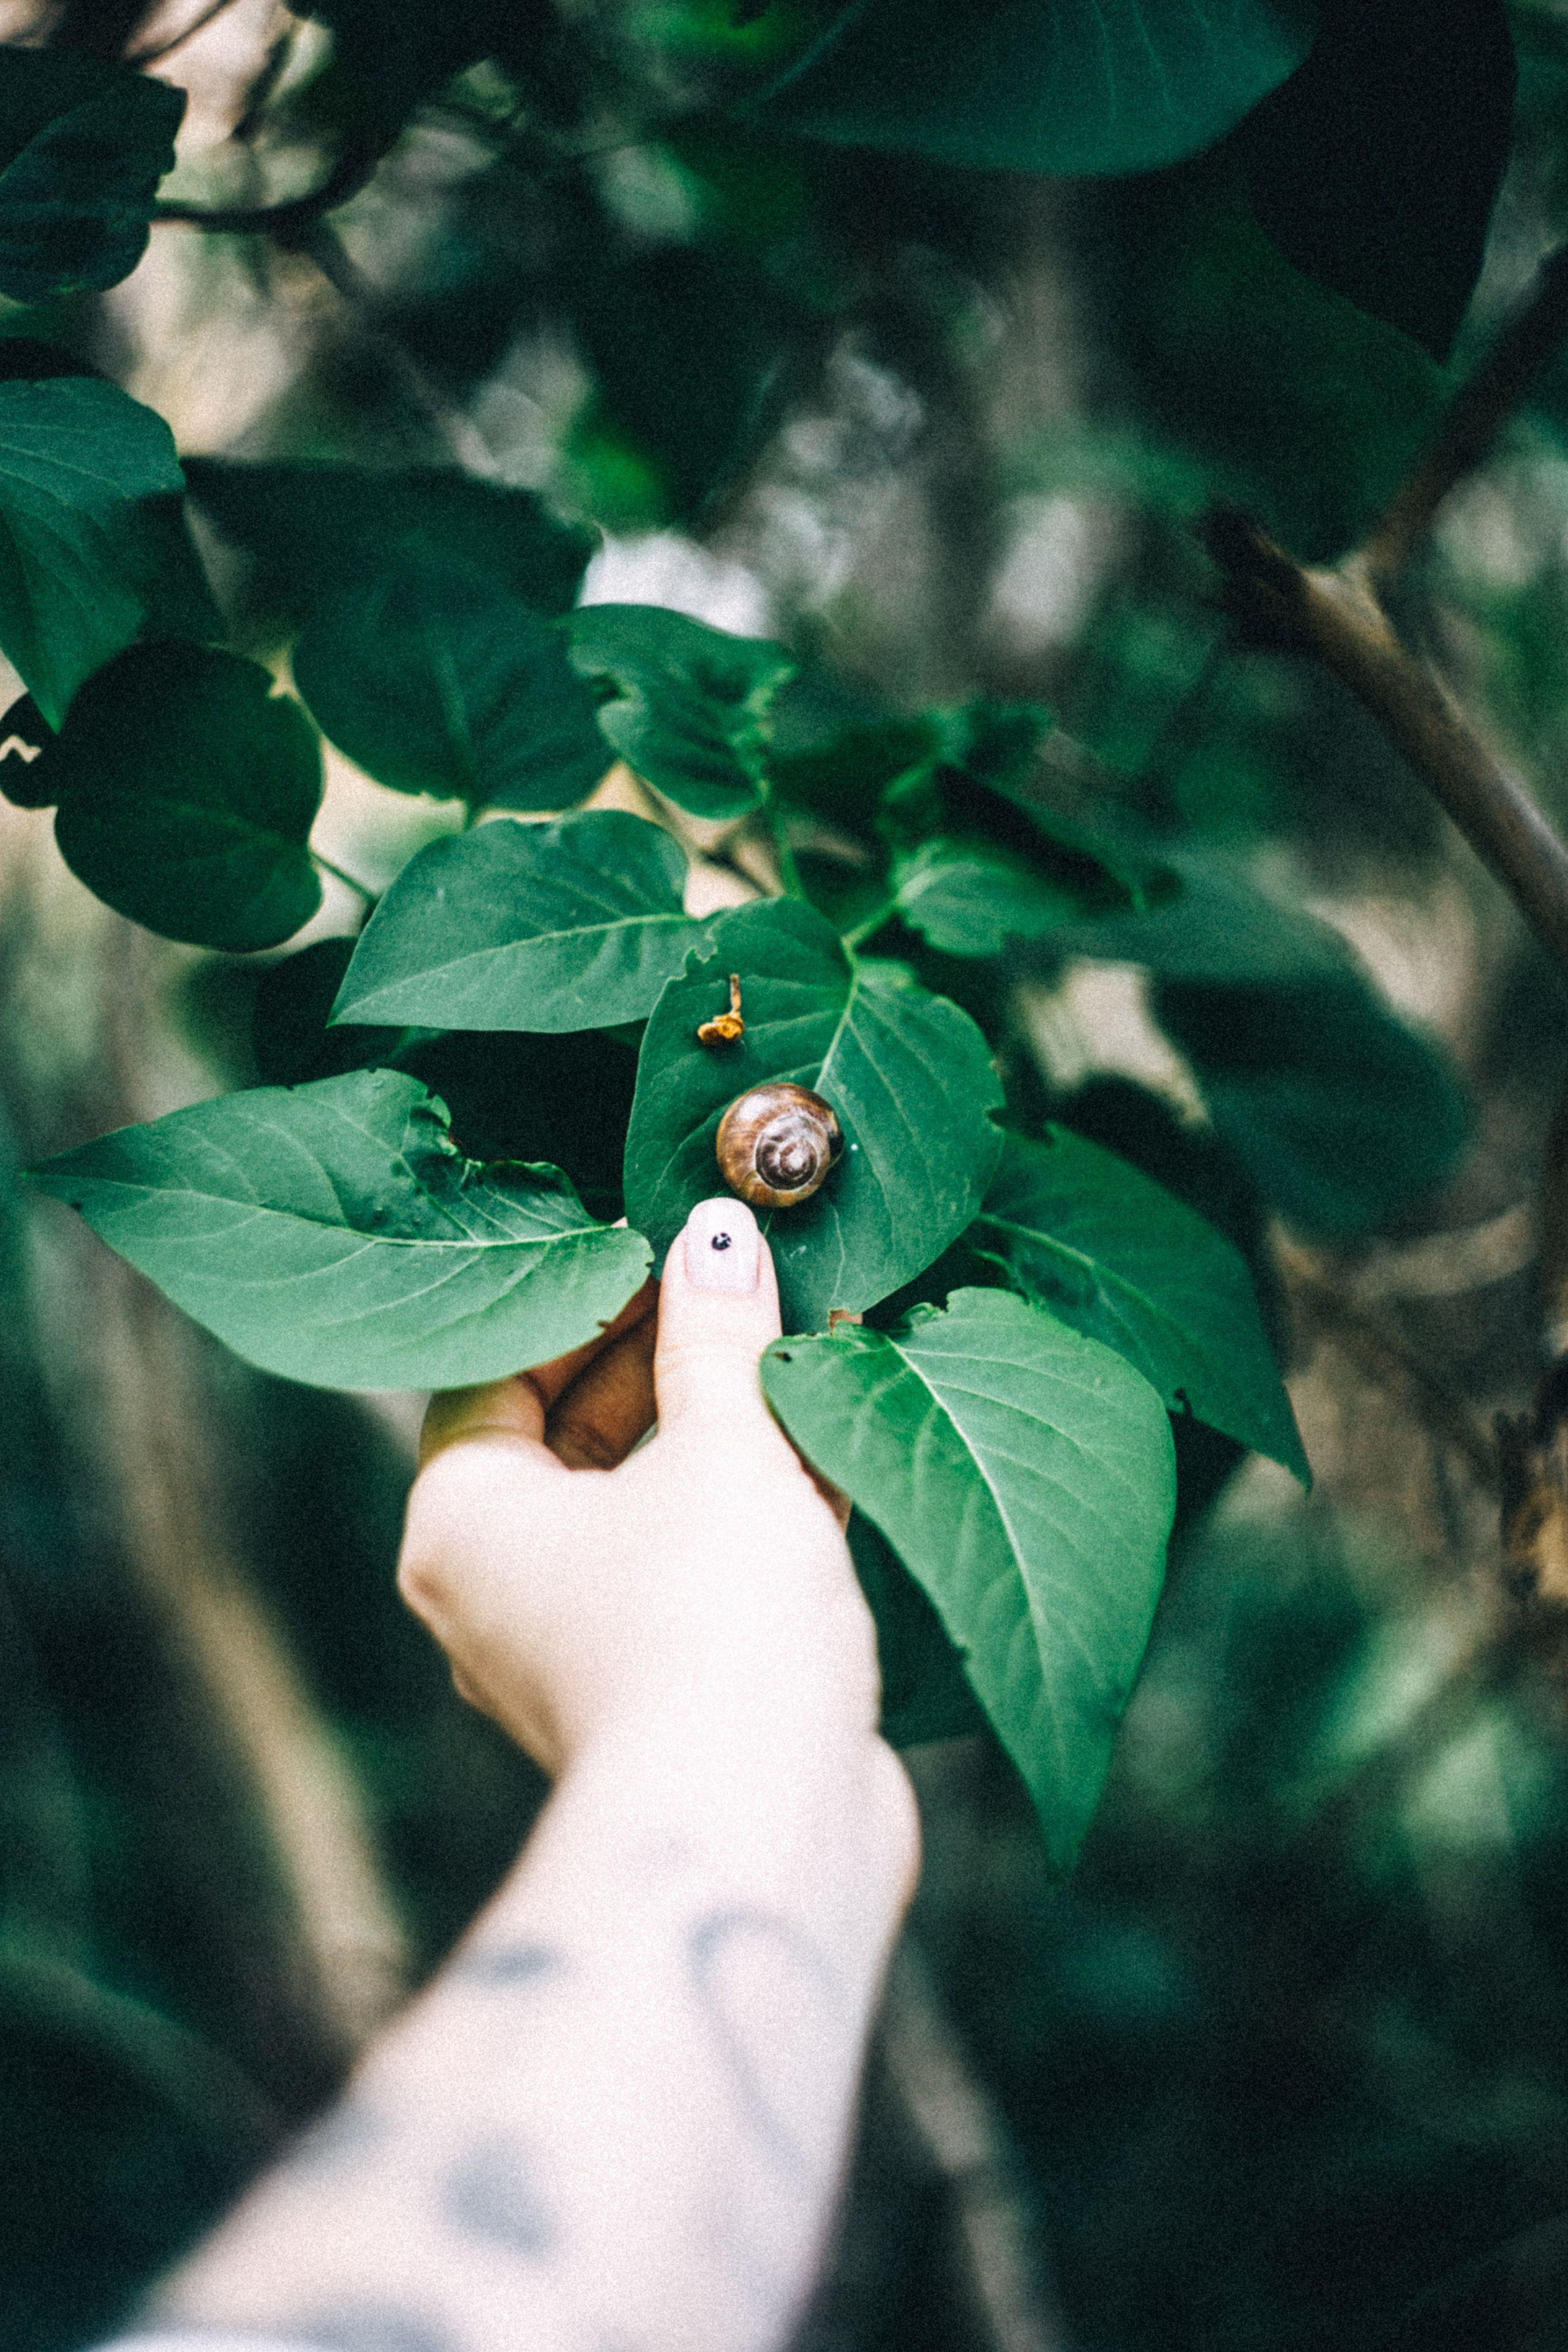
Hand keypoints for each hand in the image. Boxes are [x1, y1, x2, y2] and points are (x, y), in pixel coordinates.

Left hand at [398, 1198, 883, 1779]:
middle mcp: (502, 1591)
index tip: (670, 1241)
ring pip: (649, 1499)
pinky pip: (701, 1564)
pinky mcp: (673, 1690)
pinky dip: (757, 1499)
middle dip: (668, 1352)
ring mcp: (588, 1647)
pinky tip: (833, 1434)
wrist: (763, 1833)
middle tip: (746, 1275)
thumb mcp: (720, 1448)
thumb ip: (715, 1337)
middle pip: (574, 1432)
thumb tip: (717, 1236)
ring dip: (725, 1421)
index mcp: (463, 1522)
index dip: (588, 1295)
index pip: (500, 1369)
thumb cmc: (709, 1625)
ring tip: (804, 1332)